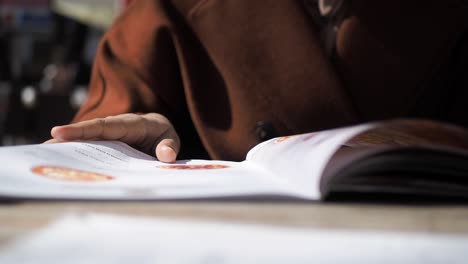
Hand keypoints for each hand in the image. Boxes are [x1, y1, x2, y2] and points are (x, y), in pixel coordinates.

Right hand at [46, 113, 179, 162]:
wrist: (159, 132)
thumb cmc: (163, 136)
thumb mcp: (170, 139)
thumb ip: (169, 146)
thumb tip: (167, 156)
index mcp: (132, 123)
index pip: (105, 125)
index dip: (84, 129)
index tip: (60, 133)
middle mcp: (116, 127)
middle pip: (90, 132)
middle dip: (68, 138)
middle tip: (44, 147)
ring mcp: (108, 137)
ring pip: (86, 141)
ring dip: (67, 147)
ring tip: (43, 156)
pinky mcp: (104, 145)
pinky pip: (89, 149)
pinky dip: (75, 155)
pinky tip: (60, 164)